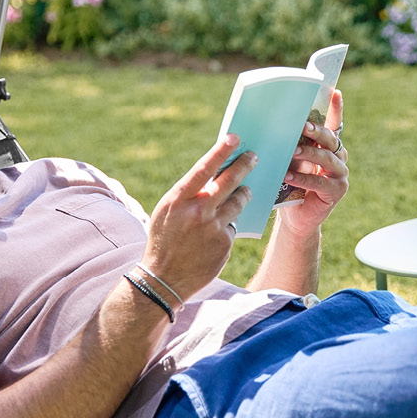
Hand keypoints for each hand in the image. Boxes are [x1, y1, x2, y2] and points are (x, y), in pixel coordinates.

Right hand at [140, 134, 255, 301]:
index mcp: (179, 199)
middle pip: (228, 182)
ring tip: (245, 190)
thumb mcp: (168, 211)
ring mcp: (213, 228)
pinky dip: (228, 225)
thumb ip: (188, 194)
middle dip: (244, 165)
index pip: (204, 168)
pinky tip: (218, 231)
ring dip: (243, 194)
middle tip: (253, 156)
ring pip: (237, 202)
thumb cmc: (163, 239)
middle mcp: (198, 211)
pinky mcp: (225, 244)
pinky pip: (233, 226)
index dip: (220, 151)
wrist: (163, 279)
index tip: (234, 137)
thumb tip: (213, 175)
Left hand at [278, 89, 348, 237]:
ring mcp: (340, 174)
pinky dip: (303, 178)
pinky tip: (288, 176)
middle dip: (317, 130)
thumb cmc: (289, 183)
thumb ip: (288, 143)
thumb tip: (266, 121)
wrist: (295, 216)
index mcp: (328, 145)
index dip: (335, 108)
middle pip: (331, 138)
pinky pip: (320, 181)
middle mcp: (338, 156)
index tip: (335, 92)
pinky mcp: (337, 191)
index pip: (333, 123)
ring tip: (292, 151)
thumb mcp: (288, 159)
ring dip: (309, 153)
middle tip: (302, 126)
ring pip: (327, 158)